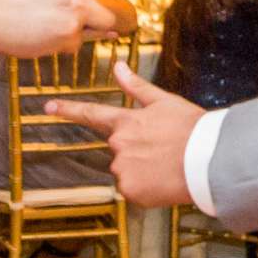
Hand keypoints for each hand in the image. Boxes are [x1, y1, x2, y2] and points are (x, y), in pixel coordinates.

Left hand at [44, 63, 202, 207]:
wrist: (208, 160)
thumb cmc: (191, 129)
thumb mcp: (165, 101)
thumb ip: (137, 87)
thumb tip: (119, 66)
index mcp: (126, 121)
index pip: (91, 113)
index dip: (68, 110)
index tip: (48, 108)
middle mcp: (119, 144)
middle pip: (120, 150)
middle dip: (138, 151)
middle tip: (164, 151)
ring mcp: (122, 168)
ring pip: (127, 171)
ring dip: (143, 171)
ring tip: (167, 166)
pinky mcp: (130, 190)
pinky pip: (135, 191)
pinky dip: (147, 189)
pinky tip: (165, 181)